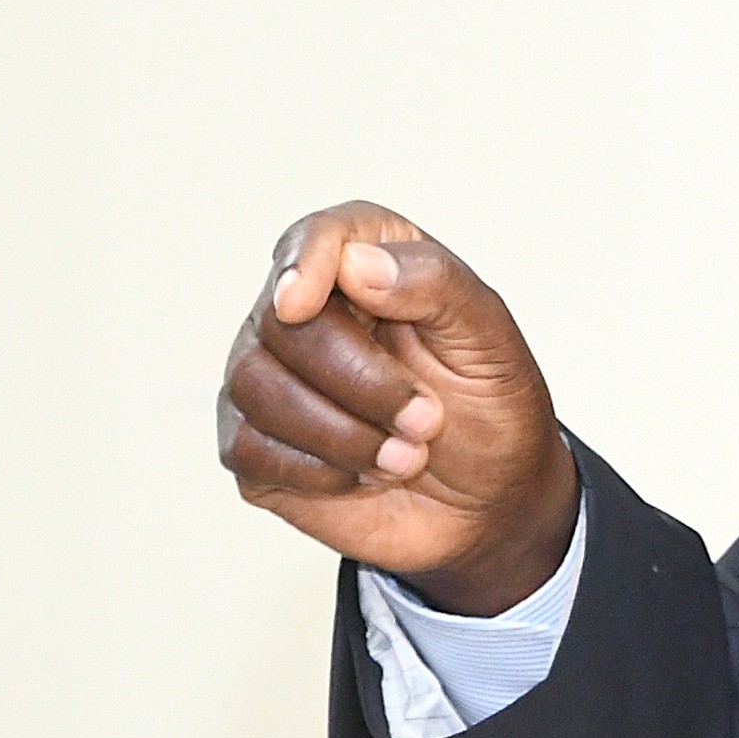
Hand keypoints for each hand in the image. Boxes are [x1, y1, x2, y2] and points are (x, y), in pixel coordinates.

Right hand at [218, 201, 579, 615]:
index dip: (302, 262)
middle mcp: (307, 311)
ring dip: (340, 433)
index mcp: (369, 262)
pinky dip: (314, 471)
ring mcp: (271, 376)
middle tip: (427, 422)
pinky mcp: (254, 442)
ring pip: (255, 386)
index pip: (316, 237)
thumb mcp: (491, 339)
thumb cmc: (491, 406)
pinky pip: (246, 448)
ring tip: (405, 457)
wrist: (490, 500)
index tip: (301, 302)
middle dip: (360, 382)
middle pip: (282, 324)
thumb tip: (355, 262)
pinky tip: (362, 476)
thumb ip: (435, 283)